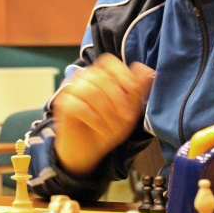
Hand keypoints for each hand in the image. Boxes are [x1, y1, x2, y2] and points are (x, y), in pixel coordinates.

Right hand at [53, 53, 154, 174]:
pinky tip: (98, 127)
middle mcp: (84, 77)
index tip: (133, 92)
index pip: (109, 62)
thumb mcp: (129, 109)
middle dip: (118, 100)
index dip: (123, 74)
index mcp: (100, 73)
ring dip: (106, 112)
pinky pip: (78, 105)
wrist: (89, 150)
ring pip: (91, 91)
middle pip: (102, 78)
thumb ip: (138, 89)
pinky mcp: (62, 104)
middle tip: (125, 118)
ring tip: (111, 126)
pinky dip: (93, 118)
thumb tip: (150, 71)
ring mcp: (71, 89)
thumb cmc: (109, 126)